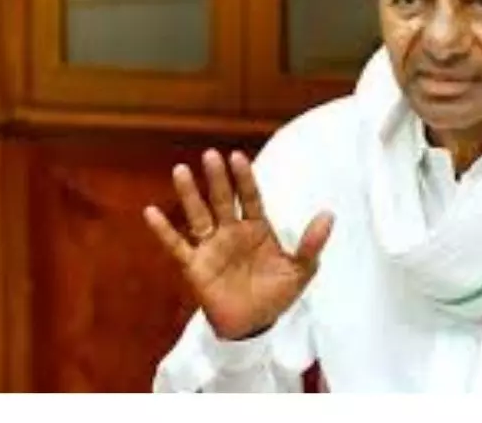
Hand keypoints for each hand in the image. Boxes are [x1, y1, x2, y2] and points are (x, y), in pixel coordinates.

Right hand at [144, 149, 332, 340]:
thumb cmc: (276, 295)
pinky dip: (164, 231)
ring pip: (198, 215)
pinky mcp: (195, 266)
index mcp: (256, 229)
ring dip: (189, 194)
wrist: (253, 327)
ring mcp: (211, 247)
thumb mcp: (299, 271)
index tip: (237, 157)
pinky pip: (177, 246)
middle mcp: (231, 232)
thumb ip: (311, 244)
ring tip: (181, 170)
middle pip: (222, 200)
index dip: (244, 178)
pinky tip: (151, 212)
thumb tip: (329, 214)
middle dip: (217, 179)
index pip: (250, 197)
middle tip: (211, 155)